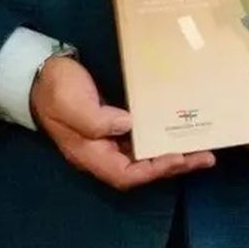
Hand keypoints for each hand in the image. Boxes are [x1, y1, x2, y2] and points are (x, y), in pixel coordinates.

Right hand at [31, 54, 213, 189]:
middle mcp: (103, 151)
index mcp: (91, 154)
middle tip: (206, 156)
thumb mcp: (71, 104)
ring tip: (202, 146)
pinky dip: (162, 136)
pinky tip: (179, 128)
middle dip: (174, 164)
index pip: (126, 174)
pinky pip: (143, 137)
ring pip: (145, 154)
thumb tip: (128, 125)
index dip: (154, 170)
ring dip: (173, 152)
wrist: (43, 73)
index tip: (180, 158)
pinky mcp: (116, 124)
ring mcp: (110, 138)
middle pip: (142, 167)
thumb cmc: (57, 89)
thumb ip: (96, 120)